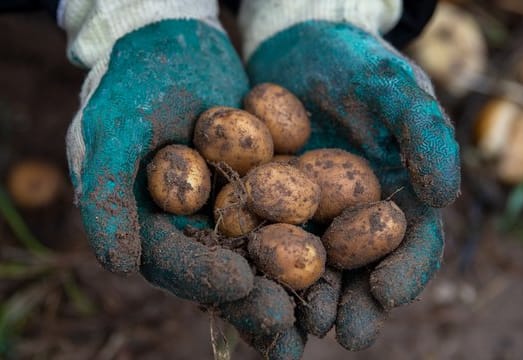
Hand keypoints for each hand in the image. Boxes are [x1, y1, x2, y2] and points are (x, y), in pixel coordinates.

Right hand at [66, 19, 294, 344]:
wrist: (174, 45)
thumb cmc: (135, 84)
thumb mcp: (114, 130)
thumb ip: (108, 193)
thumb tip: (118, 264)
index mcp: (147, 223)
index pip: (173, 260)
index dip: (204, 276)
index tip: (242, 284)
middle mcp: (187, 225)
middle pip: (218, 270)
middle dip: (253, 297)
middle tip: (287, 319)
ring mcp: (224, 209)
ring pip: (256, 253)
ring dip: (286, 283)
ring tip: (318, 310)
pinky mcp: (257, 190)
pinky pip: (282, 217)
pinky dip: (306, 238)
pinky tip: (338, 259)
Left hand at [245, 21, 459, 354]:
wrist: (300, 46)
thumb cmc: (357, 66)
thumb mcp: (395, 91)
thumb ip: (425, 136)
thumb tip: (444, 196)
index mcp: (396, 197)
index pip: (411, 245)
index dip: (403, 273)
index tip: (384, 294)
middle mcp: (355, 216)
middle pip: (360, 270)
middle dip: (351, 303)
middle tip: (337, 331)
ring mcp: (311, 215)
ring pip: (312, 266)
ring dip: (303, 301)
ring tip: (294, 329)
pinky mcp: (269, 206)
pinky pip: (264, 240)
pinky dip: (259, 268)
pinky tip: (247, 289)